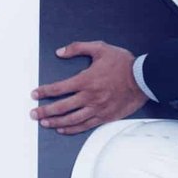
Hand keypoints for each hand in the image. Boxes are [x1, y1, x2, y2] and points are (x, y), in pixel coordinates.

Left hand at [31, 40, 146, 133]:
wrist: (144, 78)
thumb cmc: (123, 63)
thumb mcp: (100, 48)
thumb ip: (78, 48)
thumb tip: (60, 52)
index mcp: (86, 80)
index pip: (59, 88)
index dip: (44, 92)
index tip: (35, 94)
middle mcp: (89, 97)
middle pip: (62, 107)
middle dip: (45, 111)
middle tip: (34, 114)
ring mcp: (97, 108)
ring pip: (72, 119)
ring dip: (56, 122)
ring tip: (44, 123)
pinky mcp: (105, 116)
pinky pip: (85, 125)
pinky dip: (72, 129)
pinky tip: (63, 129)